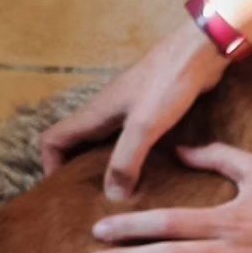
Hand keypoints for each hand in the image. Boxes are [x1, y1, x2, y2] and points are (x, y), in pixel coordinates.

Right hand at [41, 23, 227, 197]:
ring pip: (106, 143)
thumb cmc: (169, 82)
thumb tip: (112, 195)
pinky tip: (151, 174)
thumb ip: (125, 160)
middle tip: (91, 201)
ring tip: (121, 195)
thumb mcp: (144, 126)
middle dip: (79, 171)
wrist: (201, 51)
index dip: (50, 165)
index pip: (53, 139)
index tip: (64, 191)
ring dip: (108, 166)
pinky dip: (134, 158)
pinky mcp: (152, 111)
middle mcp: (107, 112)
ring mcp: (129, 110)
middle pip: (77, 144)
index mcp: (96, 113)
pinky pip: (132, 139)